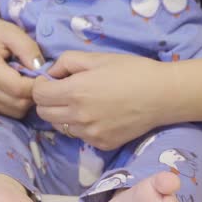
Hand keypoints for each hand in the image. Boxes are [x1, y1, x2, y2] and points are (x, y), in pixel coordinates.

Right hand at [0, 15, 43, 118]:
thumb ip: (28, 49)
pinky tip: (19, 87)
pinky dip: (19, 103)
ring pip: (15, 111)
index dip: (37, 85)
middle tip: (39, 79)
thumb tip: (43, 71)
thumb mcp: (11, 32)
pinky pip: (8, 111)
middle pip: (18, 104)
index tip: (45, 75)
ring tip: (28, 82)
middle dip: (34, 94)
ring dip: (27, 100)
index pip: (19, 89)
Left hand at [34, 51, 166, 149]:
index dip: (41, 85)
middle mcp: (78, 117)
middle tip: (63, 90)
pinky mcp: (102, 144)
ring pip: (61, 126)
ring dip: (64, 114)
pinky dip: (82, 126)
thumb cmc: (131, 70)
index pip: (38, 95)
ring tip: (83, 102)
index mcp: (75, 92)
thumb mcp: (97, 57)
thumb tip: (51, 73)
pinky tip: (99, 114)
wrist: (162, 95)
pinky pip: (80, 136)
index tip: (52, 80)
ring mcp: (90, 134)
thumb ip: (67, 62)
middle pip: (44, 114)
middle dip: (48, 100)